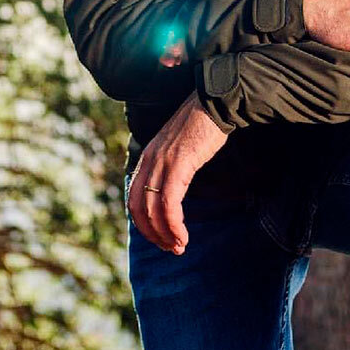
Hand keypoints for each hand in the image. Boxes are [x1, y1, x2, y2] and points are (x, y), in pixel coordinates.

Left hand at [127, 91, 229, 254]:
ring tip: (178, 247)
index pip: (133, 197)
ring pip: (153, 211)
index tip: (160, 235)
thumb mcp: (180, 145)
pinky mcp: (178, 165)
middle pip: (138, 209)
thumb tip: (174, 185)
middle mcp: (149, 160)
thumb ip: (172, 163)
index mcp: (148, 156)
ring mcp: (162, 162)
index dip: (143, 222)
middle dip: (152, 234)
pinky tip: (183, 236)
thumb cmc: (204, 124)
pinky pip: (169, 205)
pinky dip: (174, 225)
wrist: (216, 102)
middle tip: (169, 248)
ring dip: (165, 235)